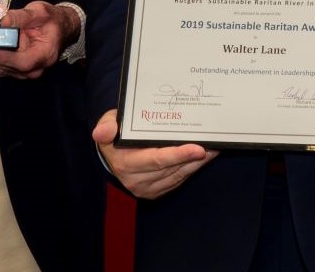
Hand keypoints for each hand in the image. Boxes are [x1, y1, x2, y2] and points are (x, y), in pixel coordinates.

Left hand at [0, 1, 77, 78]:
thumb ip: (20, 17)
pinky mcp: (15, 68)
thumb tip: (0, 19)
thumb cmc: (52, 19)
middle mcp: (34, 68)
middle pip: (5, 67)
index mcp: (43, 55)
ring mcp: (24, 71)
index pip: (20, 60)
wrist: (61, 27)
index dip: (2, 57)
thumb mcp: (39, 13)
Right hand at [92, 109, 215, 199]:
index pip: (156, 160)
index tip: (198, 148)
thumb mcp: (108, 123)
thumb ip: (107, 126)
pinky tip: (205, 156)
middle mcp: (136, 179)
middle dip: (194, 157)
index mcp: (125, 163)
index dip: (178, 154)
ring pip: (179, 175)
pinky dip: (192, 168)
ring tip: (214, 148)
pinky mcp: (156, 191)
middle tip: (214, 144)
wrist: (112, 154)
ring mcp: (147, 188)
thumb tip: (101, 133)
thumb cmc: (114, 133)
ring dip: (198, 163)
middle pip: (172, 169)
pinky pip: (179, 179)